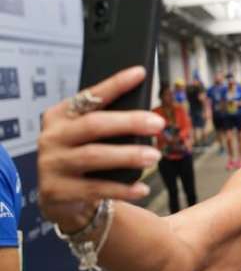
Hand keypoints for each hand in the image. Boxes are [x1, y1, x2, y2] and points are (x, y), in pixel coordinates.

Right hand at [37, 66, 163, 231]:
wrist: (60, 198)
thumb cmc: (82, 156)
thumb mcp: (89, 136)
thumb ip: (107, 123)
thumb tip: (146, 114)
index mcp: (61, 116)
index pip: (91, 96)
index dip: (116, 84)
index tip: (140, 73)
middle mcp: (52, 137)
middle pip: (94, 124)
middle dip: (129, 122)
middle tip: (158, 123)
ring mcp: (52, 164)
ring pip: (94, 155)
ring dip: (128, 155)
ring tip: (154, 156)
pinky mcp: (57, 190)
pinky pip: (96, 188)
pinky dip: (122, 189)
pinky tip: (143, 189)